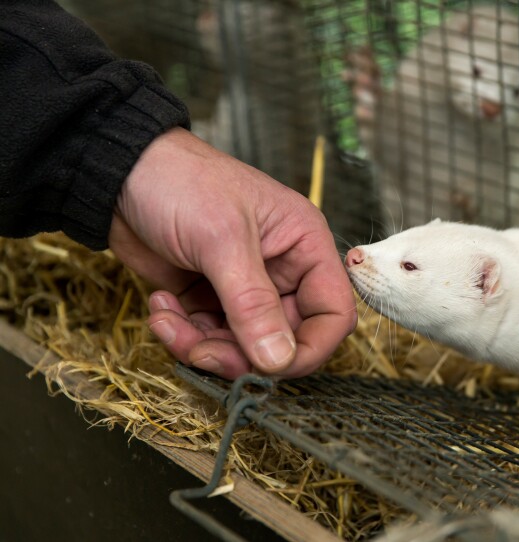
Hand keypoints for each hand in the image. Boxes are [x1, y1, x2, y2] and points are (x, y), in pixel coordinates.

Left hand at [109, 127, 355, 378]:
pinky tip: (160, 306)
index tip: (270, 365)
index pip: (334, 313)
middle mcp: (283, 271)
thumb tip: (279, 361)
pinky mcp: (209, 298)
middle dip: (242, 354)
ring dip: (203, 346)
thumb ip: (252, 304)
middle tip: (201, 351)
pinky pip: (208, 336)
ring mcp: (245, 288)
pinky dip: (182, 334)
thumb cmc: (182, 182)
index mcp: (305, 246)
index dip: (311, 347)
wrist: (119, 171)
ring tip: (166, 322)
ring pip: (242, 346)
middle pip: (284, 340)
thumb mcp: (221, 240)